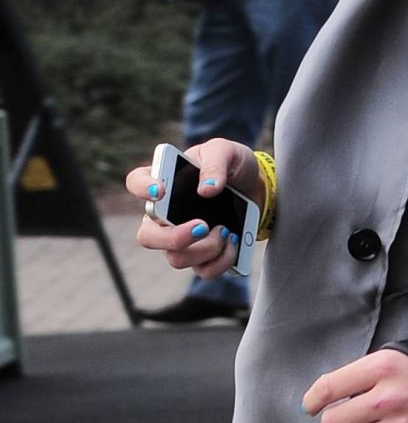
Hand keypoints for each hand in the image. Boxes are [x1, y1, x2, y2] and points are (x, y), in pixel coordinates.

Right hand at [125, 138, 263, 281]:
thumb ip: (214, 163)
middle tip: (201, 226)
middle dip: (174, 238)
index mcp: (163, 182)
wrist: (257, 187)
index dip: (141, 189)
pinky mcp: (203, 256)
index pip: (135, 183)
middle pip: (147, 237)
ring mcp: (182, 239)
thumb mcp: (226, 152)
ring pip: (176, 258)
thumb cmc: (232, 166)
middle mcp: (165, 215)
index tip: (161, 191)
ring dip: (205, 249)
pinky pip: (204, 270)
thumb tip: (206, 189)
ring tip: (226, 231)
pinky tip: (233, 242)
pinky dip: (222, 261)